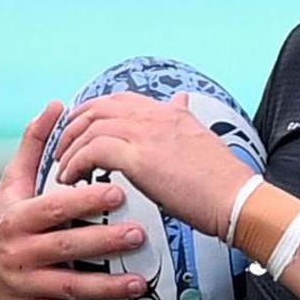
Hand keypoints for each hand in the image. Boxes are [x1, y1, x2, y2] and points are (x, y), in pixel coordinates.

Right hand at [0, 100, 150, 299]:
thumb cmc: (1, 219)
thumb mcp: (11, 184)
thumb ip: (34, 145)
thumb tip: (58, 103)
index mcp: (17, 219)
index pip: (53, 208)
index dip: (83, 201)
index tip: (117, 191)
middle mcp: (20, 254)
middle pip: (65, 248)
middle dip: (102, 243)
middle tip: (139, 236)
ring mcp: (27, 287)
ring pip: (70, 289)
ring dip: (106, 290)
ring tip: (141, 285)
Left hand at [46, 92, 258, 242]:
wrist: (236, 199)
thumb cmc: (222, 181)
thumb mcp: (201, 137)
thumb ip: (184, 118)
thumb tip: (181, 101)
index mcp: (168, 112)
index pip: (120, 100)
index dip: (94, 111)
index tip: (81, 128)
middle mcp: (154, 116)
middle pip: (98, 108)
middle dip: (74, 127)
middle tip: (63, 148)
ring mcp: (145, 134)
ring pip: (90, 128)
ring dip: (71, 149)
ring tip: (63, 169)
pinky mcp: (138, 157)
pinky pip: (92, 151)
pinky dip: (76, 163)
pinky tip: (72, 179)